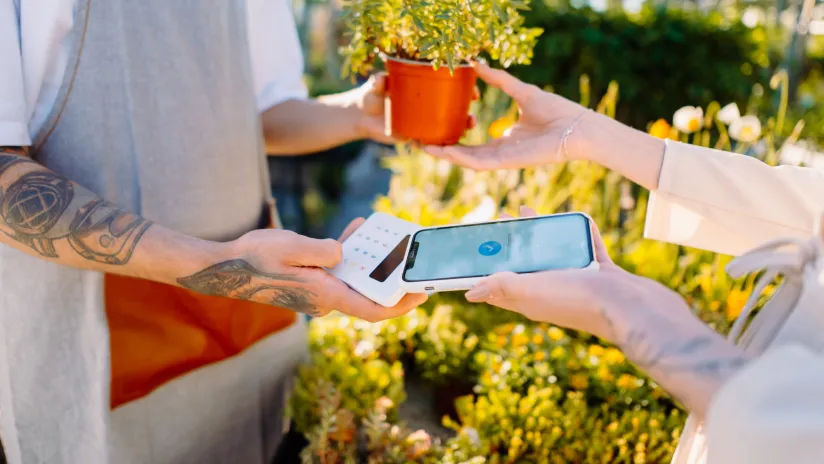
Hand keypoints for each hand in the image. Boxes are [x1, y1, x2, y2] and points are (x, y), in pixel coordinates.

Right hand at [177, 219, 425, 321]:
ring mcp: (318, 288)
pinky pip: (338, 267)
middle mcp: (326, 296)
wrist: (226, 267)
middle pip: (369, 293)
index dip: (401, 305)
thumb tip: (343, 253)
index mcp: (326, 295)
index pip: (373, 309)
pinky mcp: (311, 278)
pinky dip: (350, 251)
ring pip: (355, 277)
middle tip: (414, 259)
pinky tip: (358, 230)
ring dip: (372, 260)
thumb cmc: (254, 258)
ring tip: (390, 237)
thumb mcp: (291, 247)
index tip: (422, 294)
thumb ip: (323, 250)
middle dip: (392, 277)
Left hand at [353, 73, 477, 143]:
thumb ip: (377, 83)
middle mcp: (427, 104)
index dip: (465, 89)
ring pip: (446, 126)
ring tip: (464, 134)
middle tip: (472, 119)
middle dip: (467, 114)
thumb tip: (380, 79)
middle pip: (453, 109)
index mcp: (423, 88)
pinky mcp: (415, 135)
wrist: (360, 116)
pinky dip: (439, 145)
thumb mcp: (374, 87)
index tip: (474, 93)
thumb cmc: (369, 95)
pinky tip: (448, 149)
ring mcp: (423, 121)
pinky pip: (431, 141)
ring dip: (458, 130)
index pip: (449, 87)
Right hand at [423, 62, 588, 170]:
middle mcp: (502, 151)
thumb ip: (501, 81)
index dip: (454, 138)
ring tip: (426, 148)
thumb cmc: (557, 112)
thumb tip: (479, 65)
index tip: (439, 129)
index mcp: (506, 139)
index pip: (474, 143)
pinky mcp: (509, 161)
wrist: (577, 128)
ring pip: (468, 161)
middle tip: (422, 142)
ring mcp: (505, 159)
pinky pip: (480, 163)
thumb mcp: (522, 92)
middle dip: (444, 150)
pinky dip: (462, 158)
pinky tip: (446, 151)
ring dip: (447, 156)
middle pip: (466, 154)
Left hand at [465, 206, 748, 416]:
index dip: (486, 267)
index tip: (475, 244)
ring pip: (555, 255)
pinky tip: (580, 218)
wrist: (635, 309)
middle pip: (527, 265)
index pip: (501, 284)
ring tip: (531, 213)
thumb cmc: (580, 301)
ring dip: (544, 236)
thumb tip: (471, 293)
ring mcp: (580, 283)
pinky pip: (589, 249)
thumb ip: (503, 288)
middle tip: (502, 219)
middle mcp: (553, 291)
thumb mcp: (532, 291)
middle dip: (512, 244)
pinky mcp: (604, 274)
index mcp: (532, 298)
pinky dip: (583, 234)